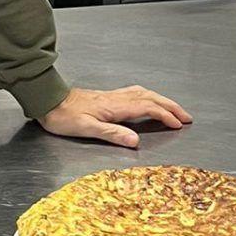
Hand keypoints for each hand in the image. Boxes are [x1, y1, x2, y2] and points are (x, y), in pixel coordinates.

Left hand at [39, 85, 191, 150]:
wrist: (48, 101)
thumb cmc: (64, 117)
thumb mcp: (87, 129)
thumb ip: (112, 134)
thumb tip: (136, 142)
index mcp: (115, 106)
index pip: (148, 108)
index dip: (165, 116)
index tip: (179, 124)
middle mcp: (117, 98)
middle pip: (151, 98)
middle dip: (171, 106)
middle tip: (187, 117)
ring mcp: (113, 96)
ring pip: (145, 94)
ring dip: (162, 100)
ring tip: (174, 109)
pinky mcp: (108, 97)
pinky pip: (136, 93)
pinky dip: (149, 97)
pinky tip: (148, 100)